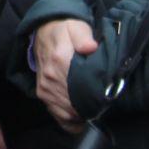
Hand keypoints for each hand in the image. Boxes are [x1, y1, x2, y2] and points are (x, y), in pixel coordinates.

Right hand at [32, 18, 98, 133]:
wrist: (44, 30)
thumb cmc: (64, 30)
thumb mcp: (76, 27)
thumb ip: (83, 37)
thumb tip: (90, 47)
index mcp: (60, 62)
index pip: (80, 89)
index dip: (95, 98)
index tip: (106, 99)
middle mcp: (50, 77)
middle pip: (74, 105)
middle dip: (90, 109)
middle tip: (103, 107)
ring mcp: (45, 87)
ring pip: (66, 113)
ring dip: (81, 116)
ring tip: (93, 112)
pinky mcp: (42, 93)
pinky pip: (56, 114)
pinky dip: (69, 121)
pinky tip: (80, 121)